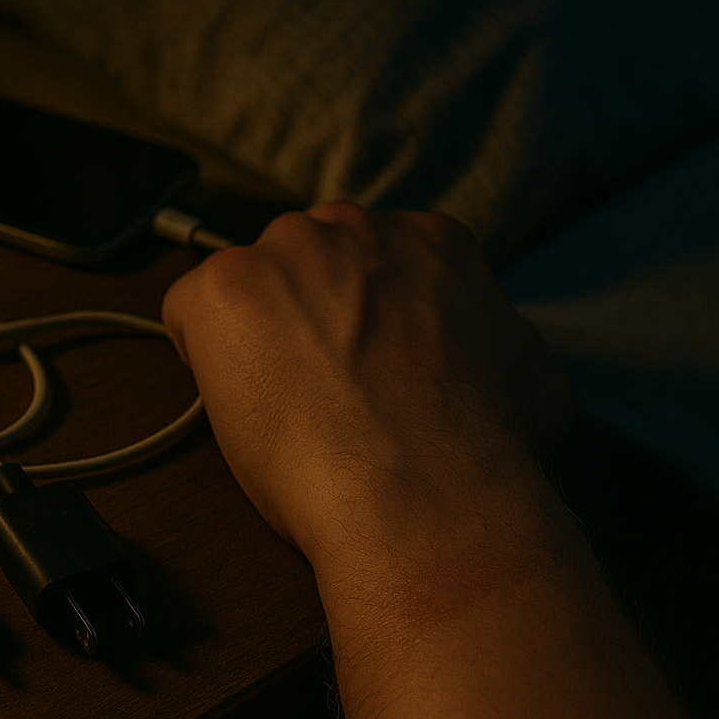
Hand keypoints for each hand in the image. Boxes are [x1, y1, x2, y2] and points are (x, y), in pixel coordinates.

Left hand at [161, 202, 571, 564]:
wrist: (424, 489)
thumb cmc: (478, 449)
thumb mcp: (530, 375)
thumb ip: (498, 341)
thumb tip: (493, 349)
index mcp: (430, 241)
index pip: (372, 260)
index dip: (358, 319)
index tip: (357, 361)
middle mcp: (354, 229)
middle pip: (305, 262)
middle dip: (304, 317)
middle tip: (318, 387)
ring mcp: (283, 253)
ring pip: (247, 285)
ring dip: (253, 337)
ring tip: (282, 406)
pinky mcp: (223, 290)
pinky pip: (188, 314)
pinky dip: (198, 357)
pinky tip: (237, 403)